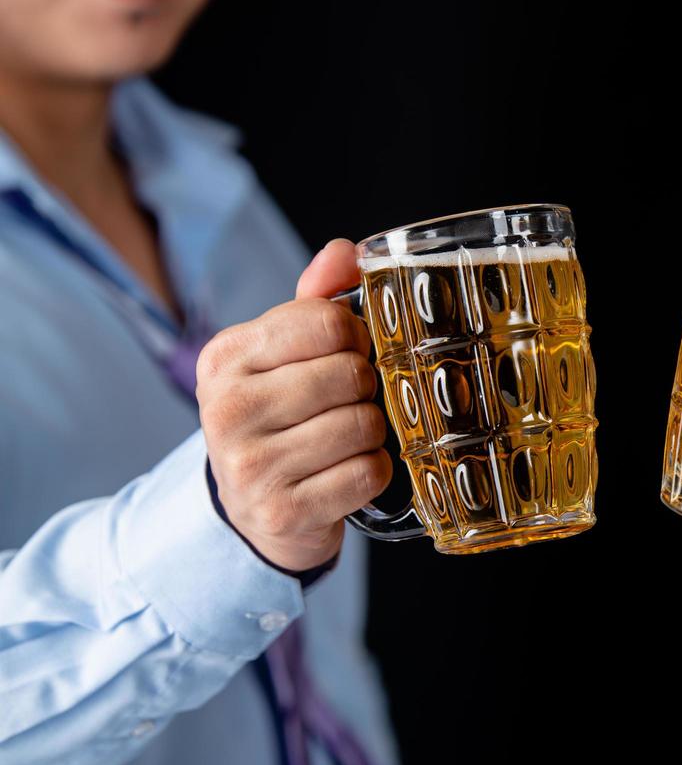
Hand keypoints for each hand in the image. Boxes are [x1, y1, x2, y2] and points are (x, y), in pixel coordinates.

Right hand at [196, 239, 390, 572]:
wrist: (252, 509)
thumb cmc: (278, 418)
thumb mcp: (285, 353)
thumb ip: (316, 300)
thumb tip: (348, 252)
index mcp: (226, 356)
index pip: (327, 321)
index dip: (356, 338)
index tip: (348, 354)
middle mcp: (229, 408)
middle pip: (351, 374)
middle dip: (366, 389)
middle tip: (347, 403)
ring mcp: (251, 465)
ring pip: (363, 425)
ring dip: (372, 434)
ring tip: (345, 439)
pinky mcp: (282, 511)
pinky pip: (368, 474)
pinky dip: (372, 472)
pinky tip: (345, 473)